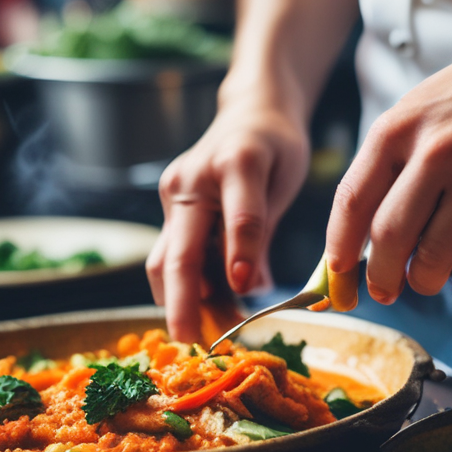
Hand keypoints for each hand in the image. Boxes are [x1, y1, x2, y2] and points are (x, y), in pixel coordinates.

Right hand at [147, 103, 308, 341]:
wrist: (251, 113)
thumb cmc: (276, 148)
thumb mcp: (283, 182)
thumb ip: (262, 234)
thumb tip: (248, 287)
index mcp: (236, 162)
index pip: (239, 216)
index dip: (242, 254)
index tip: (245, 290)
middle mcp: (193, 179)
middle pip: (180, 250)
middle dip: (183, 300)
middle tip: (190, 338)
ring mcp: (174, 193)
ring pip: (167, 259)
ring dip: (183, 300)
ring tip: (211, 332)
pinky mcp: (169, 206)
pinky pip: (172, 254)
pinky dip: (188, 286)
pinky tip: (209, 310)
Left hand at [325, 23, 451, 304]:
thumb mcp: (424, 106)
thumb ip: (395, 158)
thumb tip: (367, 228)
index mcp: (398, 128)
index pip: (350, 202)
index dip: (338, 250)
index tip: (338, 276)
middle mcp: (432, 152)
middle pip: (386, 239)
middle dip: (380, 278)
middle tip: (386, 289)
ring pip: (430, 260)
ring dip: (426, 282)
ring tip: (432, 277)